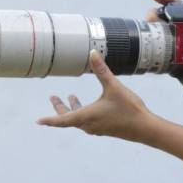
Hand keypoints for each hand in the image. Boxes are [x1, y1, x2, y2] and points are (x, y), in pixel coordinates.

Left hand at [37, 49, 158, 142]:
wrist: (145, 128)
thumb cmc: (129, 108)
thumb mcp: (114, 86)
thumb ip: (101, 70)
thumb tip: (92, 53)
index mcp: (87, 116)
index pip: (61, 120)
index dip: (49, 119)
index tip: (38, 121)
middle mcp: (89, 125)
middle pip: (68, 119)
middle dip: (59, 108)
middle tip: (54, 97)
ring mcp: (97, 128)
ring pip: (78, 120)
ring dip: (73, 110)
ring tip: (71, 97)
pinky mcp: (106, 129)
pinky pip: (88, 122)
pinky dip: (83, 113)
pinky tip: (91, 107)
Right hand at [147, 0, 182, 95]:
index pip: (173, 3)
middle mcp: (176, 27)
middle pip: (159, 15)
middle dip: (153, 15)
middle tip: (152, 20)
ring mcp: (168, 40)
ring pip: (153, 29)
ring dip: (150, 29)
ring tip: (152, 32)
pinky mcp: (164, 53)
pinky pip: (153, 46)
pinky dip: (149, 46)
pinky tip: (149, 48)